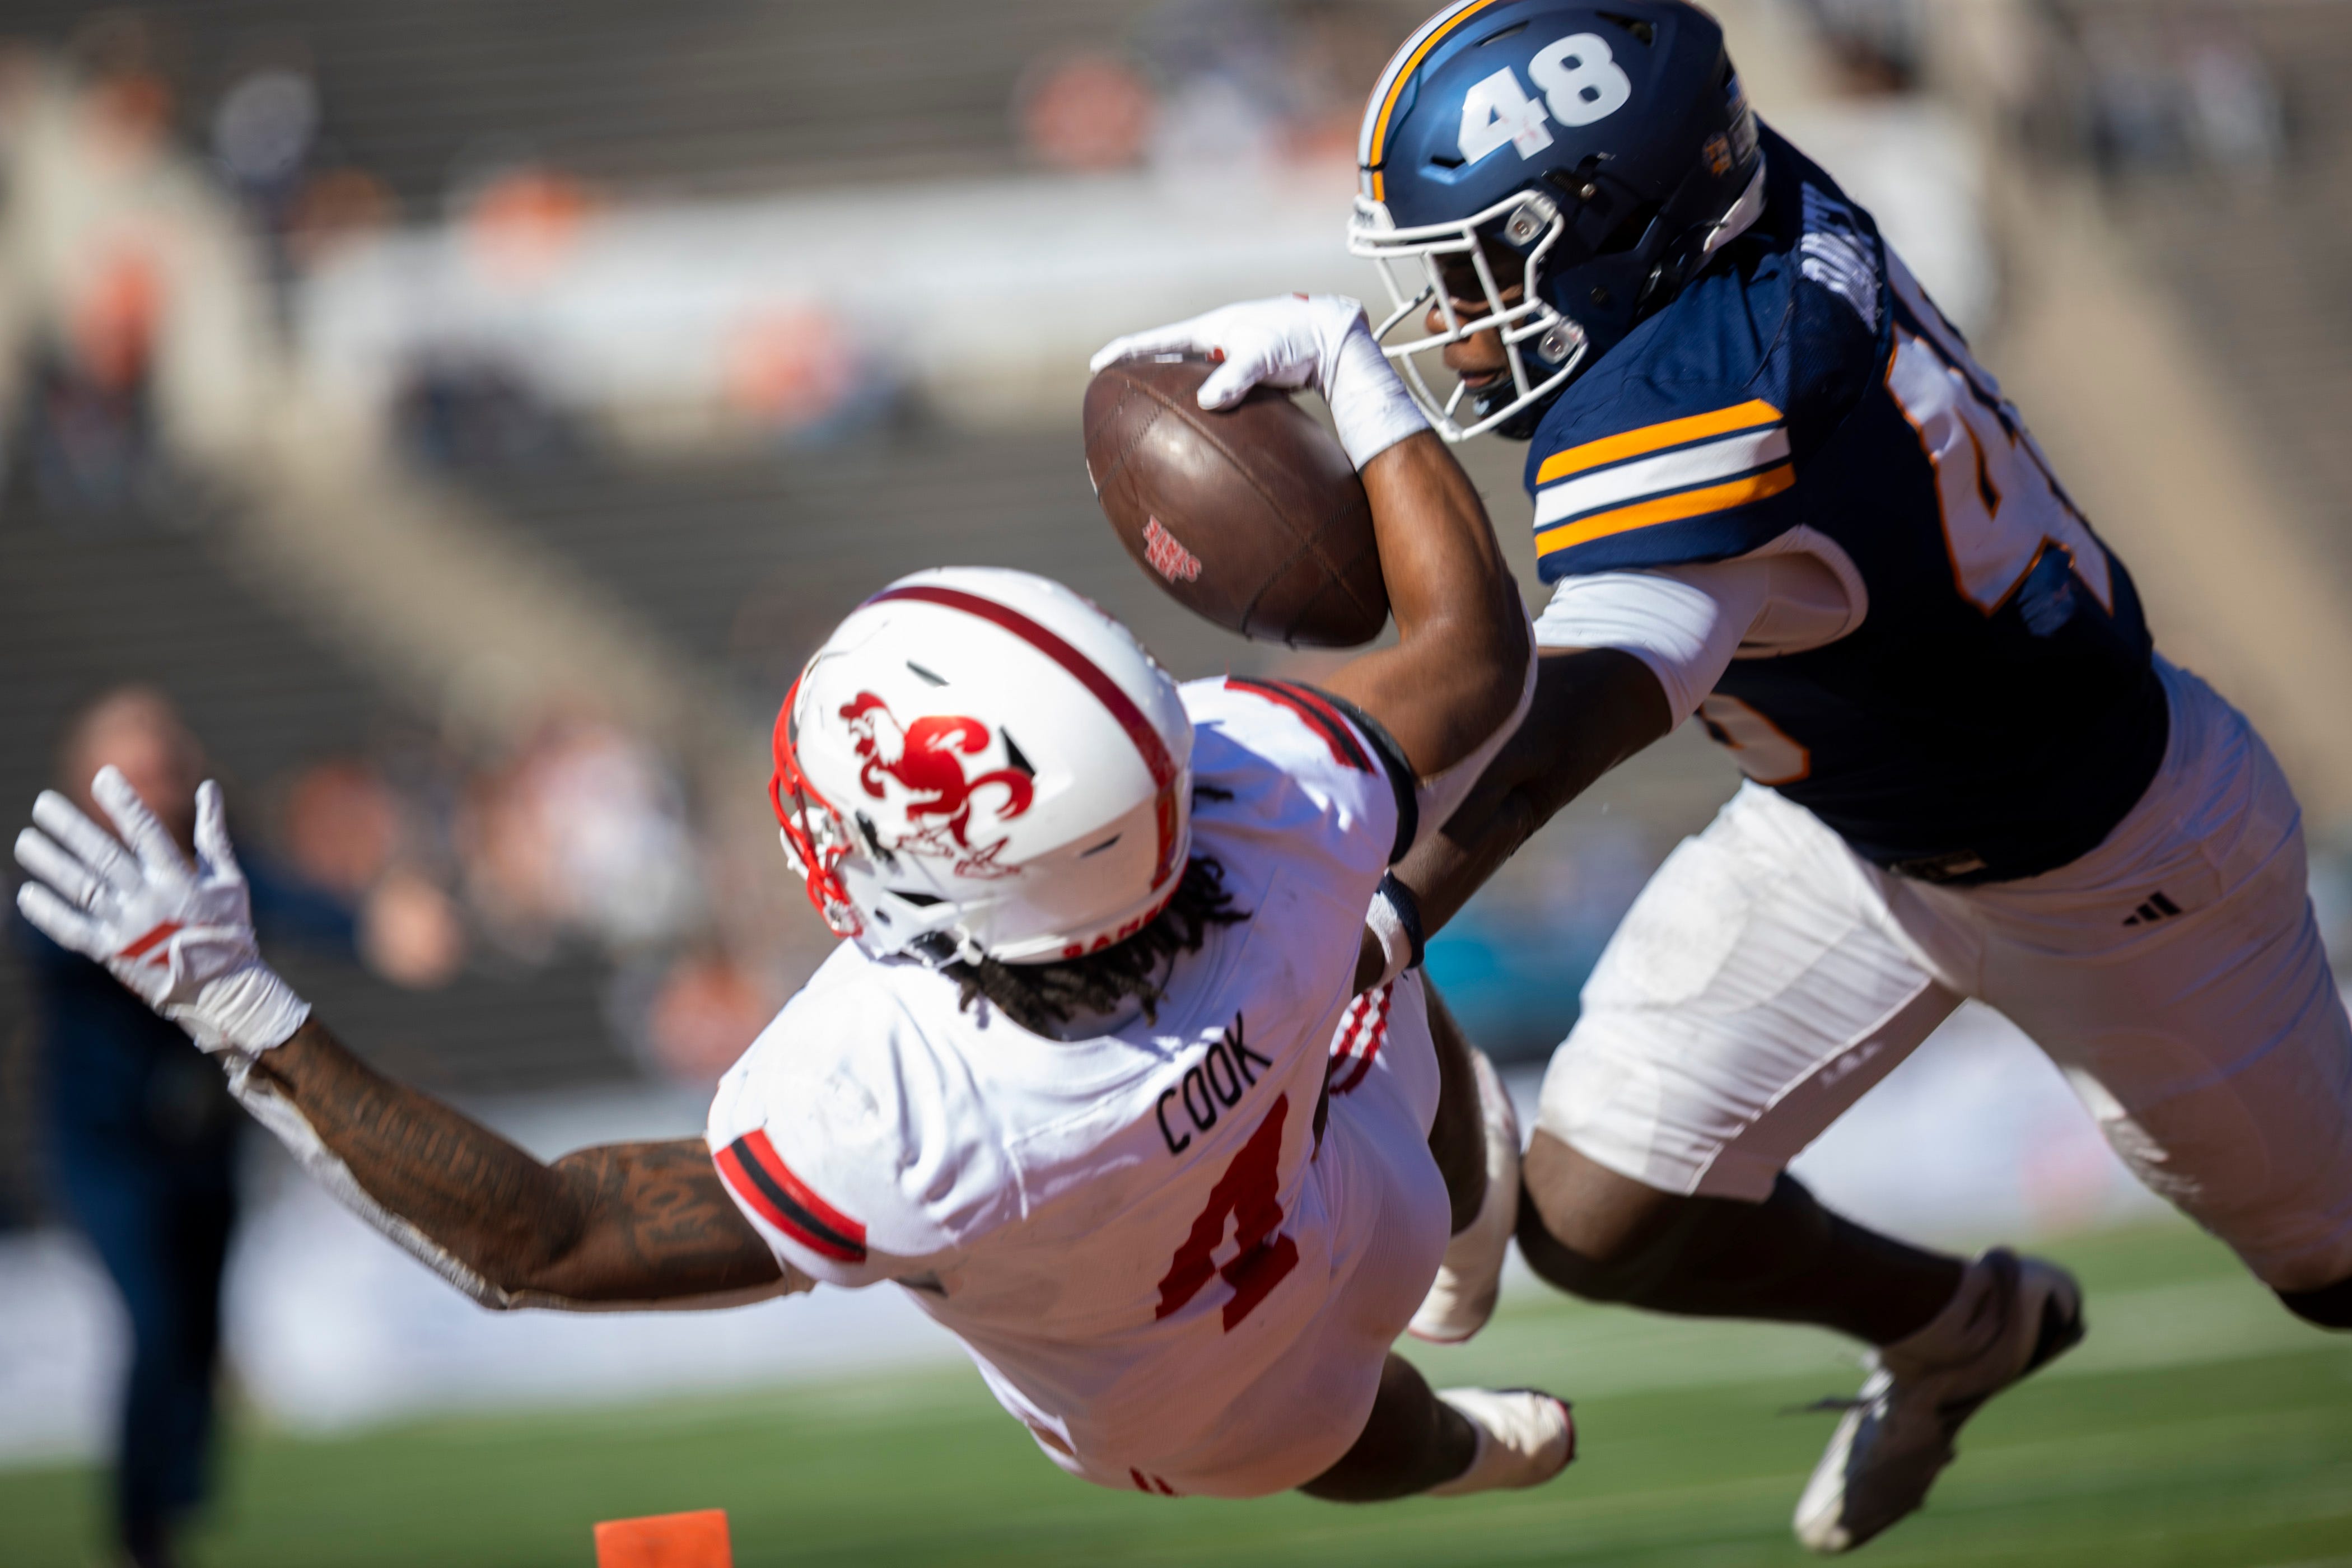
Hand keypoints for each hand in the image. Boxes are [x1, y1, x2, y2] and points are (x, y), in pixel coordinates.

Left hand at [15, 767, 309, 1053]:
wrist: (222, 990)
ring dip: (51, 863)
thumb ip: (213, 834)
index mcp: (179, 881)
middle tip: (42, 803)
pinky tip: (26, 893)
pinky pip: (72, 930)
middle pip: (103, 856)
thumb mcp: (229, 880)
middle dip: (71, 827)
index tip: (103, 777)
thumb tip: (209, 787)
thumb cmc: (228, 930)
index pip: (147, 832)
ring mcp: (128, 929)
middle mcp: (149, 901)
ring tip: (26, 841)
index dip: (124, 803)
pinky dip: (48, 913)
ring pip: (81, 888)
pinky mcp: (111, 954)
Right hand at [1090, 294, 1427, 468]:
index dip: (1125, 352)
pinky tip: (1201, 425)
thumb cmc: (1298, 337)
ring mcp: (1231, 356)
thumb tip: (1208, 402)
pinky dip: (1202, 405)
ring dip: (1171, 390)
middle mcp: (1216, 340)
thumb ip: (1236, 377)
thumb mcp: (1263, 356)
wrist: (1334, 336)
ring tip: (1151, 413)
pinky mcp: (1248, 374)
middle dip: (1142, 372)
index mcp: (1209, 329)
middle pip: (1168, 357)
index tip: (1098, 365)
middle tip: (1116, 391)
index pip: (1156, 340)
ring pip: (1190, 375)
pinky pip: (1215, 390)